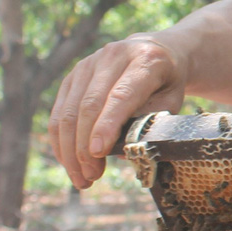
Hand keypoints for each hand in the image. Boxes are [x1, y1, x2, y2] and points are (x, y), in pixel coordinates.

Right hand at [47, 36, 188, 188]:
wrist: (156, 52)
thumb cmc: (167, 83)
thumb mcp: (172, 100)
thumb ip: (151, 122)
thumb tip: (122, 150)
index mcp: (145, 60)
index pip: (121, 95)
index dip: (107, 124)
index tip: (98, 152)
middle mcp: (113, 56)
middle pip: (89, 105)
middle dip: (85, 146)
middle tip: (90, 177)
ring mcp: (88, 63)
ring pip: (69, 111)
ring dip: (70, 149)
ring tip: (81, 178)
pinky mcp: (73, 75)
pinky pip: (59, 111)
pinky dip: (61, 140)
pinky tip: (69, 162)